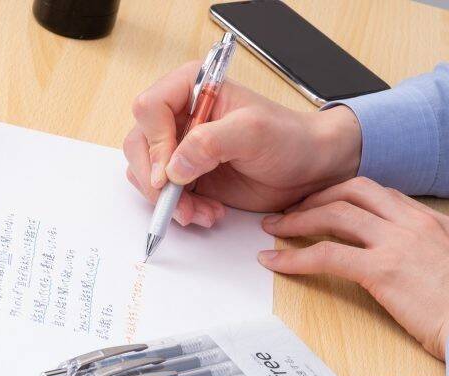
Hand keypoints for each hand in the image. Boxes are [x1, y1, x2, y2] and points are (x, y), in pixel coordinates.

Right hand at [123, 61, 361, 226]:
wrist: (308, 168)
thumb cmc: (288, 139)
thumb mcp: (252, 132)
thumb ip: (209, 142)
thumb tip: (171, 168)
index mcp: (192, 88)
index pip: (149, 108)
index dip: (154, 142)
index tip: (169, 172)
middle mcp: (181, 116)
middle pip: (139, 144)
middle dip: (155, 179)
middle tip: (177, 202)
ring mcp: (181, 148)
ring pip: (147, 173)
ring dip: (168, 200)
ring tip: (200, 212)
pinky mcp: (188, 176)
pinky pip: (165, 195)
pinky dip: (180, 209)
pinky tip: (207, 213)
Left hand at [257, 177, 448, 359]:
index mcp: (432, 220)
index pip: (380, 194)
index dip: (346, 196)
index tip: (328, 204)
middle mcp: (411, 222)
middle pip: (351, 191)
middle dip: (317, 197)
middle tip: (294, 208)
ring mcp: (395, 243)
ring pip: (333, 215)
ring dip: (297, 218)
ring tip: (274, 227)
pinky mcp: (381, 270)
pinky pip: (326, 255)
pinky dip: (294, 257)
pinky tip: (275, 262)